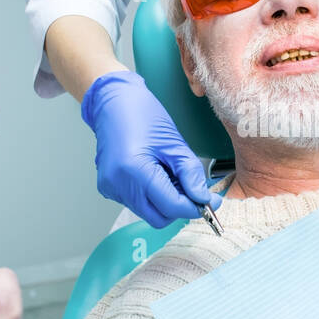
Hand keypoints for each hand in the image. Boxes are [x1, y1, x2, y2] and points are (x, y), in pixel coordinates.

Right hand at [81, 69, 221, 226]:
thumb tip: (204, 199)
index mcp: (134, 171)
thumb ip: (191, 175)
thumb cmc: (142, 115)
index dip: (194, 207)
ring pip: (148, 211)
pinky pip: (136, 202)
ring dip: (165, 200)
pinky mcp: (108, 187)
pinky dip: (151, 195)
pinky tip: (153, 173)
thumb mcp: (175, 144)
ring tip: (168, 173)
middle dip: (179, 206)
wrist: (114, 102)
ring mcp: (111, 187)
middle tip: (190, 186)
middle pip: (159, 217)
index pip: (172, 206)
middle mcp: (118, 184)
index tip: (210, 201)